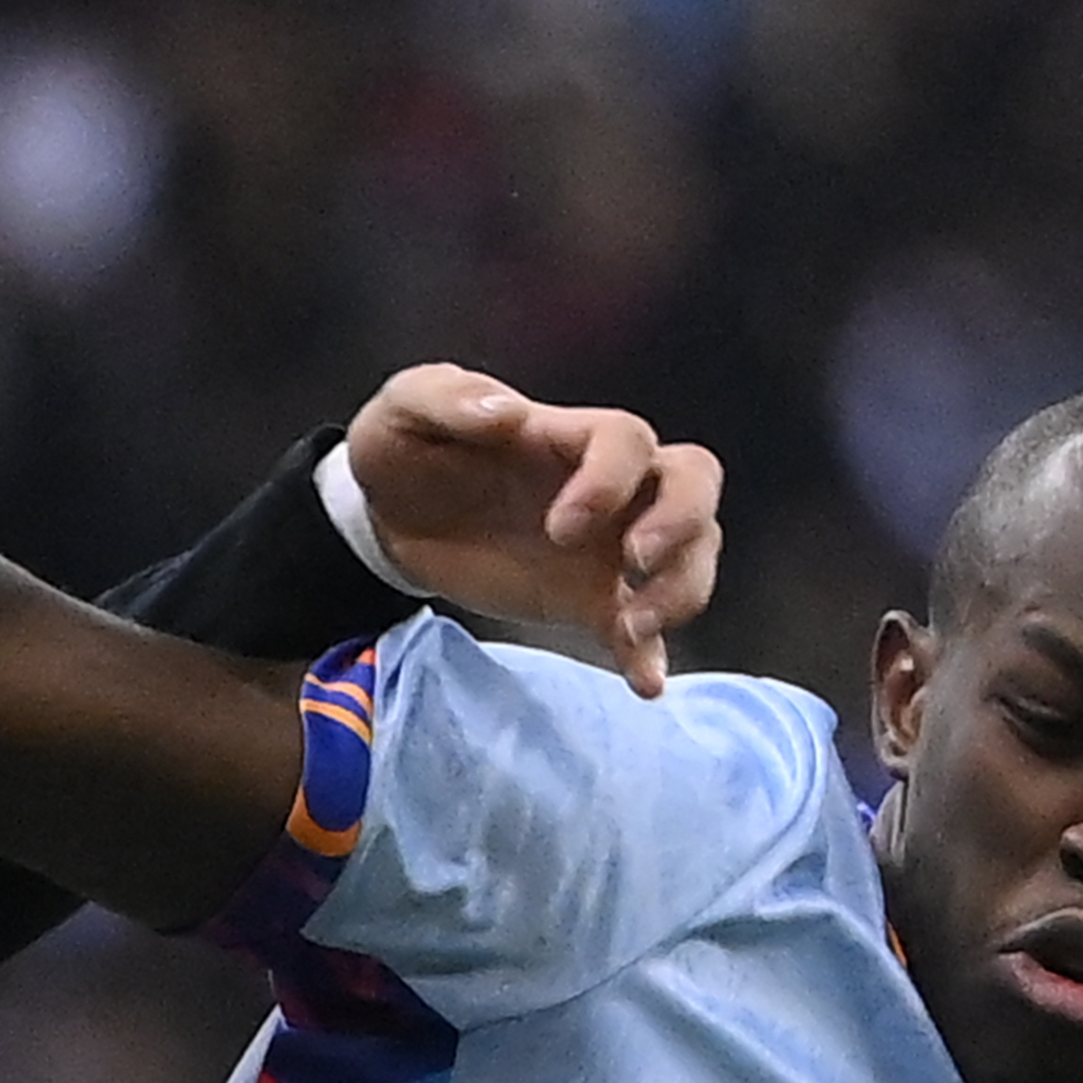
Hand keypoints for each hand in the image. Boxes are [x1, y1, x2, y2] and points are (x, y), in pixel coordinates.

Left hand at [338, 364, 721, 692]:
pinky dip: (653, 656)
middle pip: (694, 481)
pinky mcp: (590, 602)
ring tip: (632, 629)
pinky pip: (643, 630)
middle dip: (682, 524)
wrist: (388, 518)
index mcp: (565, 435)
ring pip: (692, 553)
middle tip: (634, 565)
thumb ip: (450, 400)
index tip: (561, 528)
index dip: (611, 482)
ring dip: (680, 591)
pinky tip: (644, 683)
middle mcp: (607, 487)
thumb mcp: (406, 407)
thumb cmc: (407, 451)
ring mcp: (606, 547)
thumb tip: (508, 414)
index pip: (627, 440)